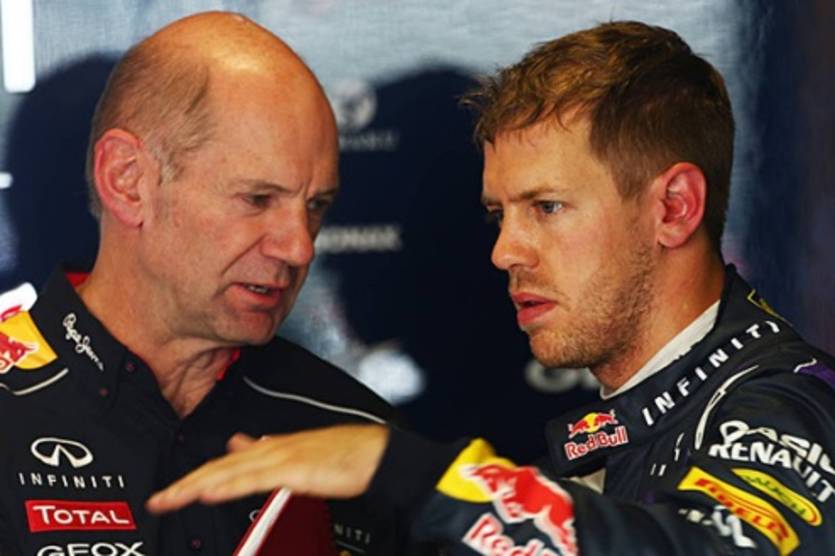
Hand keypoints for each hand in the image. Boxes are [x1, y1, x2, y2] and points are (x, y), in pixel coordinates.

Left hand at [146, 424, 388, 512]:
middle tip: (158, 499)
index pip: (225, 463)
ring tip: (171, 498)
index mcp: (271, 448)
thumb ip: (269, 452)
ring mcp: (281, 458)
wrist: (373, 453)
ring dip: (196, 485)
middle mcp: (270, 449)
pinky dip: (229, 485)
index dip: (196, 476)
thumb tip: (240, 445)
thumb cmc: (344, 456)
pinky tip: (210, 493)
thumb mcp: (301, 454)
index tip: (172, 491)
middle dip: (185, 484)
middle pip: (219, 467)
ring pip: (229, 472)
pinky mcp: (293, 469)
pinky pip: (254, 479)